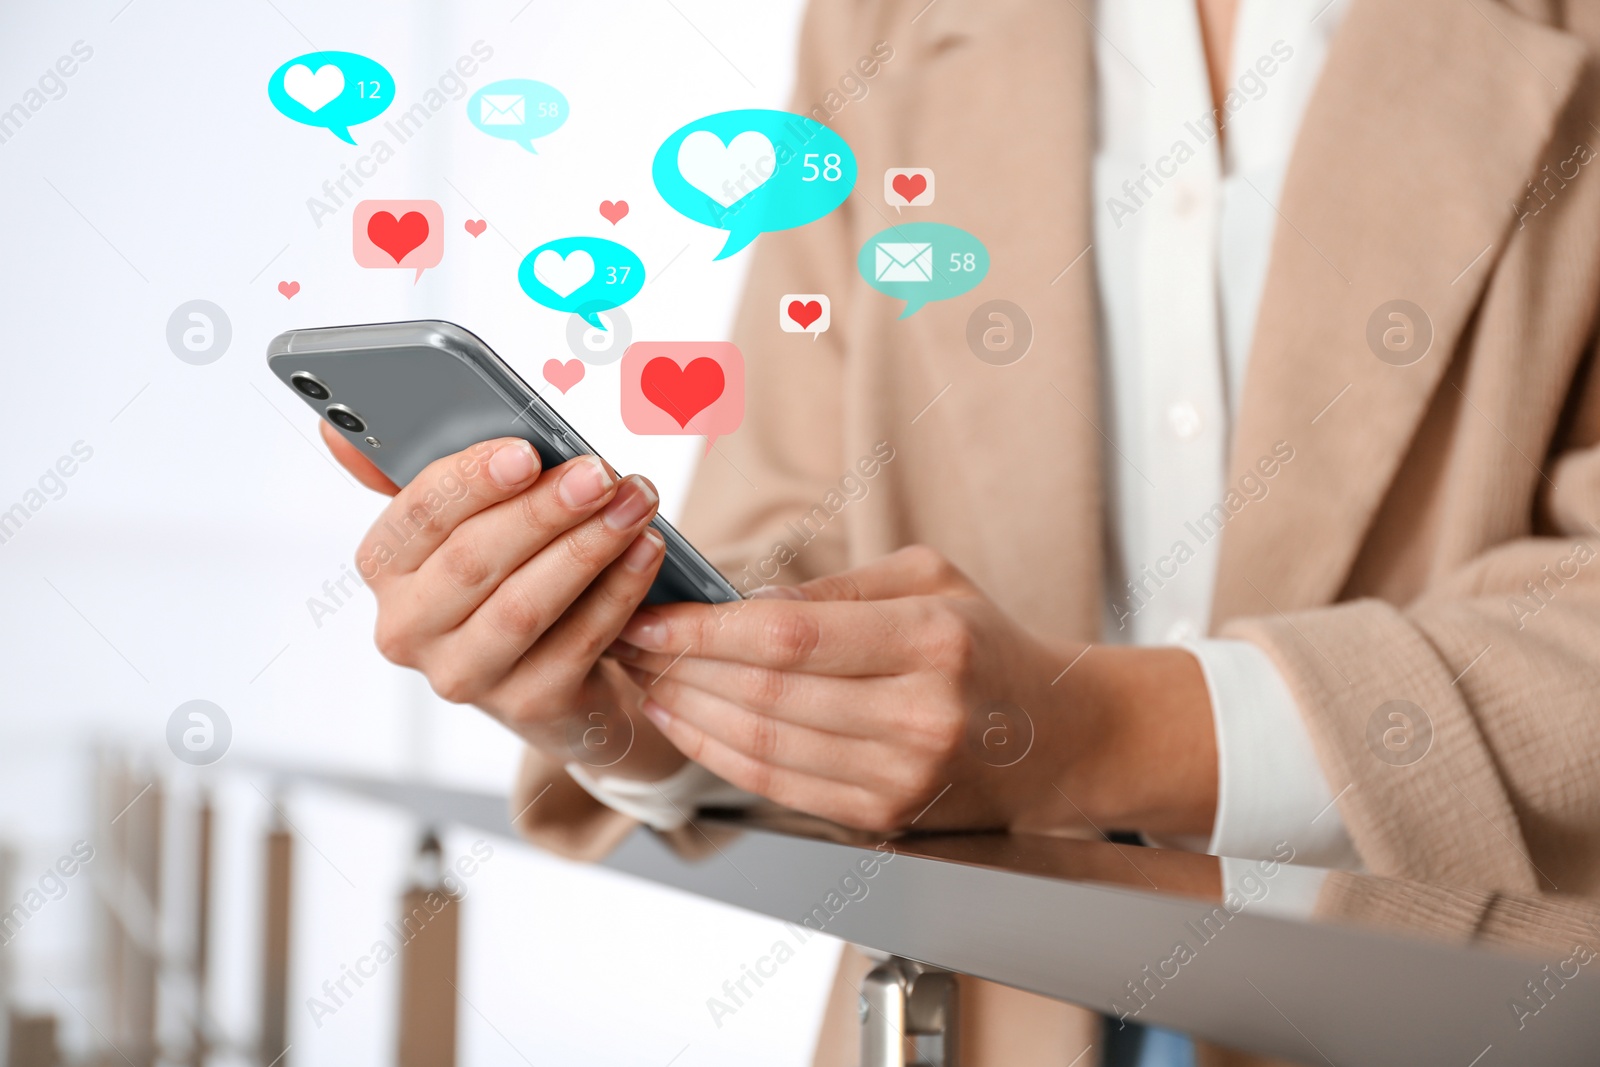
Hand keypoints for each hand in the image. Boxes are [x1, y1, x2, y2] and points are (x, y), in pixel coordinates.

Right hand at [323, 424, 686, 777]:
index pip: (417, 515)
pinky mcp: (527, 705)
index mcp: (384, 568)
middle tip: (602, 474)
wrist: (562, 681)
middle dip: (545, 510)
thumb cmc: (510, 578)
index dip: (472, 480)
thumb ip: (424, 476)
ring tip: (635, 505)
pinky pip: (576, 642)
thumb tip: (336, 428)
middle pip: (474, 559)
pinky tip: (646, 553)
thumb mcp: (465, 526)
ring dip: (587, 548)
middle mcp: (408, 629)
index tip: (528, 451)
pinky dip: (618, 593)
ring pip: (525, 605)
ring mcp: (464, 676)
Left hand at [612, 546, 1216, 834]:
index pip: (790, 637)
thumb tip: (739, 604)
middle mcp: (919, 713)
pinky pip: (779, 787)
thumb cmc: (986, 646)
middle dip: (680, 668)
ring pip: (763, 746)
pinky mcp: (884, 816)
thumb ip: (835, 591)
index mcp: (932, 639)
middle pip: (766, 693)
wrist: (1056, 739)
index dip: (705, 630)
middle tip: (627, 641)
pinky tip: (687, 724)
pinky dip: (721, 755)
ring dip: (688, 714)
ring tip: (646, 680)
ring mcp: (902, 775)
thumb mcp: (929, 581)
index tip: (649, 615)